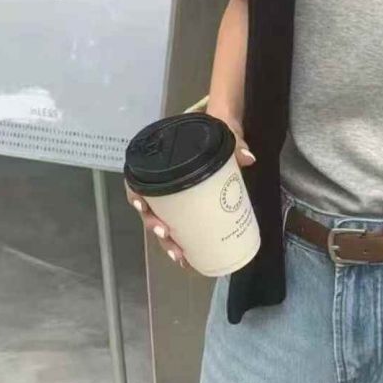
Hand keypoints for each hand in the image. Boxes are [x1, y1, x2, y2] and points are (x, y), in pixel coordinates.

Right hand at [124, 114, 255, 268]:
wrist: (224, 126)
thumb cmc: (216, 128)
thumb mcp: (224, 131)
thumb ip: (234, 141)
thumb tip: (248, 158)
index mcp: (163, 159)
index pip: (138, 177)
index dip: (134, 194)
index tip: (142, 206)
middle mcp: (164, 178)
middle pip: (149, 206)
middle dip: (155, 227)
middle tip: (169, 239)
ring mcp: (176, 192)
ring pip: (162, 219)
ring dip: (167, 241)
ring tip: (180, 256)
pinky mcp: (190, 200)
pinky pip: (179, 223)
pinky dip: (181, 240)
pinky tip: (187, 256)